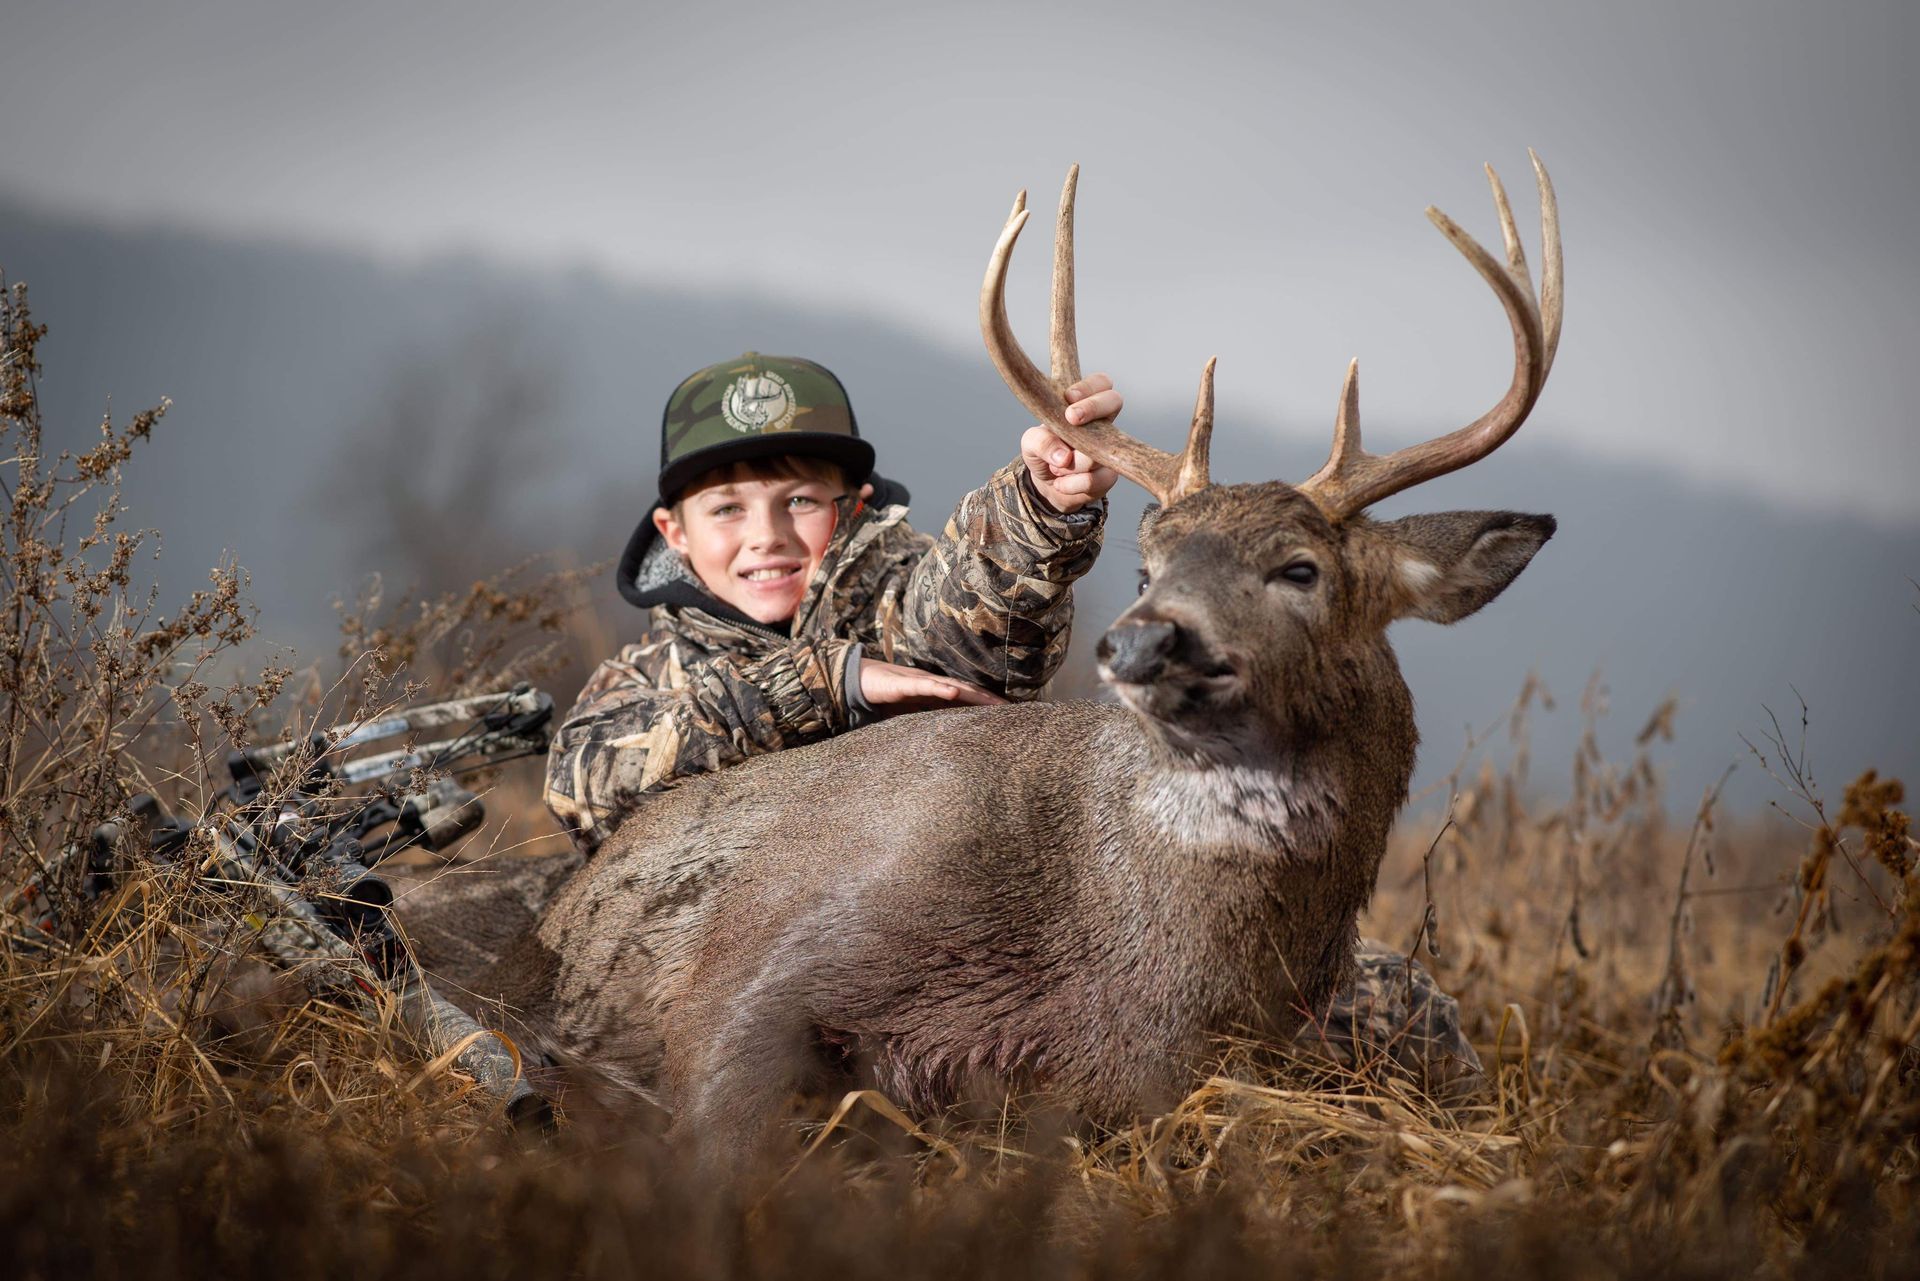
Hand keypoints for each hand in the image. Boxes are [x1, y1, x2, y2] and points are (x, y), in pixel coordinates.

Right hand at [859, 659, 1005, 716]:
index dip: (986, 706)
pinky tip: (954, 692)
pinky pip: (925, 685)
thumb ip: (926, 724)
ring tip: (992, 703)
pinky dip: (940, 688)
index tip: (1007, 717)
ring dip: (974, 694)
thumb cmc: (885, 697)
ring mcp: (921, 682)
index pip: (967, 700)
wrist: (858, 681)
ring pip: (953, 686)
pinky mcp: (904, 683)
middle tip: (1012, 711)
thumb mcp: (910, 715)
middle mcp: (933, 685)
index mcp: (936, 694)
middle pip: (967, 692)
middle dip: (989, 701)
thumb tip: (942, 744)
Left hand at [1022, 373, 1122, 514]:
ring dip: (1071, 462)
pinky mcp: (1109, 475)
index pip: (1099, 383)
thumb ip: (1041, 441)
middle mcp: (1102, 422)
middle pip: (1114, 400)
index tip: (1069, 398)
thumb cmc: (1043, 452)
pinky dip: (1072, 484)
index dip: (1089, 387)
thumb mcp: (1031, 443)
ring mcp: (1109, 448)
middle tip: (1071, 418)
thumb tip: (1064, 456)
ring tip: (1055, 467)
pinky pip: (1095, 479)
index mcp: (1084, 405)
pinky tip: (1060, 484)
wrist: (1049, 485)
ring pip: (1097, 449)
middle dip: (1093, 407)